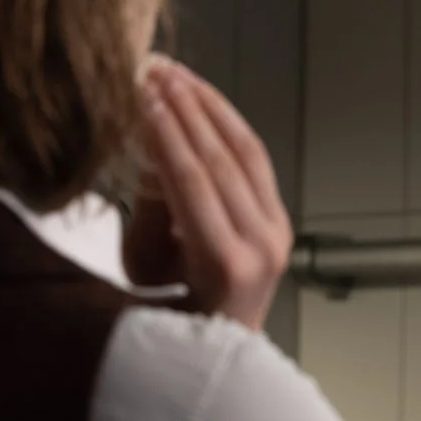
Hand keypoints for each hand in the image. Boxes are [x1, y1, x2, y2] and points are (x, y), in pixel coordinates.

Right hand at [125, 55, 292, 330]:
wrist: (218, 350)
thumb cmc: (171, 320)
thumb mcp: (144, 272)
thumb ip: (150, 211)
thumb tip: (152, 152)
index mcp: (227, 265)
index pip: (191, 181)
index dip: (165, 132)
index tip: (141, 93)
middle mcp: (262, 247)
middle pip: (221, 161)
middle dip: (185, 109)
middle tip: (153, 70)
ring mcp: (277, 233)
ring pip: (245, 153)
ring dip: (208, 107)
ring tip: (174, 72)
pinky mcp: (280, 222)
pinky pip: (256, 162)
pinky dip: (228, 125)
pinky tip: (203, 97)